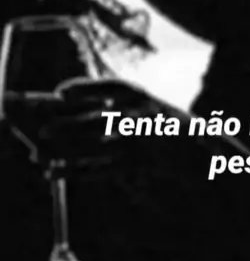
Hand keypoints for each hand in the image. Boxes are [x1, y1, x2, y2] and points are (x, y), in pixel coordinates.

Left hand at [37, 78, 167, 163]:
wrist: (201, 152)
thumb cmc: (165, 126)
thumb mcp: (149, 106)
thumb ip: (116, 104)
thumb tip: (70, 105)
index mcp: (143, 98)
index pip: (109, 87)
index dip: (82, 88)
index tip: (59, 91)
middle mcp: (140, 118)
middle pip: (95, 119)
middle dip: (66, 124)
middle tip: (42, 129)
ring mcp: (138, 143)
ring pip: (94, 146)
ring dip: (64, 150)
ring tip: (38, 155)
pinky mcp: (135, 165)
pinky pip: (99, 169)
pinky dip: (74, 171)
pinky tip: (55, 173)